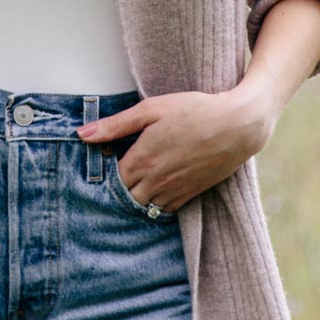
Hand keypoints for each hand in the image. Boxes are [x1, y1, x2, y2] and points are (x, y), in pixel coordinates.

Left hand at [75, 85, 280, 214]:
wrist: (238, 125)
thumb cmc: (194, 110)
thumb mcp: (151, 109)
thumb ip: (115, 124)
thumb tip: (81, 134)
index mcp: (142, 159)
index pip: (110, 179)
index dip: (105, 171)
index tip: (107, 159)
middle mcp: (155, 180)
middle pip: (125, 196)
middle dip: (119, 187)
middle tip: (121, 171)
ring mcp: (174, 190)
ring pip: (144, 206)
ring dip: (137, 196)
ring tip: (137, 179)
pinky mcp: (191, 194)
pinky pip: (165, 210)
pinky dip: (156, 203)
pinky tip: (156, 187)